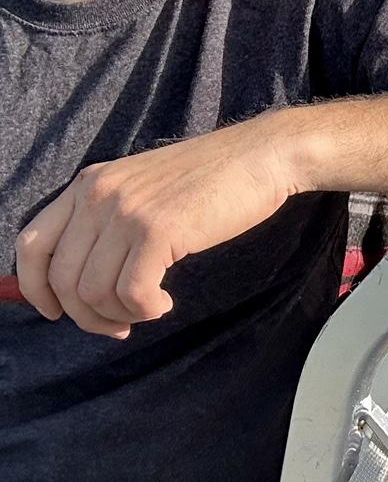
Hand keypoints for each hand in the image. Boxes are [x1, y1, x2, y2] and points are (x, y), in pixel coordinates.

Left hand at [16, 117, 294, 338]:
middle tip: (118, 325)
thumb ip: (108, 219)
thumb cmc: (212, 177)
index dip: (35, 289)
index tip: (59, 311)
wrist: (262, 155)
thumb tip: (79, 284)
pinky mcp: (158, 229)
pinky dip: (146, 310)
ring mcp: (127, 211)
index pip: (31, 245)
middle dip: (87, 316)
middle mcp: (98, 194)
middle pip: (62, 280)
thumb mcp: (143, 188)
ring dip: (120, 315)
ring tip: (150, 309)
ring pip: (93, 293)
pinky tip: (165, 303)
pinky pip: (132, 293)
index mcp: (89, 183)